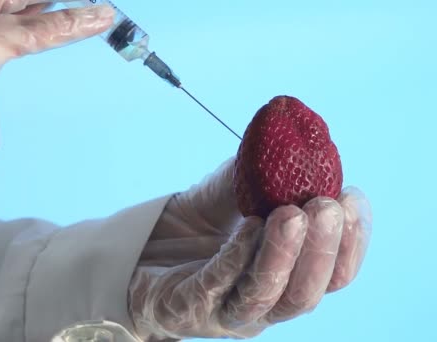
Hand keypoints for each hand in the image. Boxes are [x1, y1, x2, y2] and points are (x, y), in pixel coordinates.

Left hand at [128, 157, 371, 339]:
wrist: (147, 244)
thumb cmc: (203, 222)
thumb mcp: (241, 194)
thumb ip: (271, 177)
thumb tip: (302, 143)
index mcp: (285, 283)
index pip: (331, 277)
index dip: (349, 242)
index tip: (353, 199)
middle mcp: (262, 306)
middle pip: (304, 294)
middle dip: (321, 249)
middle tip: (327, 207)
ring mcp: (225, 312)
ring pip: (266, 296)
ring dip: (284, 255)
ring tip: (292, 214)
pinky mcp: (189, 307)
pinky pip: (218, 284)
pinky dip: (238, 255)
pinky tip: (249, 225)